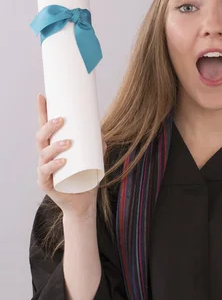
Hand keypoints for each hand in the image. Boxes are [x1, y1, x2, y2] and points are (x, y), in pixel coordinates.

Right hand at [36, 93, 106, 218]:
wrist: (83, 203)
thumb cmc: (86, 178)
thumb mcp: (95, 158)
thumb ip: (98, 145)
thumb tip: (102, 132)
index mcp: (53, 147)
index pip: (45, 126)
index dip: (42, 112)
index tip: (42, 96)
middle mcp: (45, 157)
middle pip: (41, 137)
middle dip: (49, 126)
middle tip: (61, 120)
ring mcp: (44, 170)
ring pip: (43, 154)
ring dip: (54, 146)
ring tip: (68, 143)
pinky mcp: (46, 184)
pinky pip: (46, 173)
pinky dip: (54, 166)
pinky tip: (62, 161)